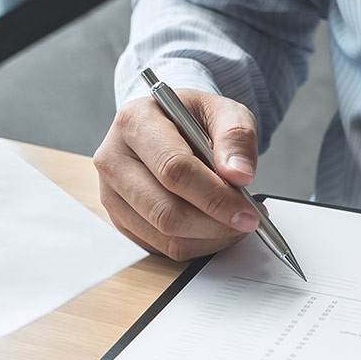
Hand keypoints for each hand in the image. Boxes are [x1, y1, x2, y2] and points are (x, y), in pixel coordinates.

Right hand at [94, 89, 261, 260]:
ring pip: (166, 237)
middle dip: (216, 224)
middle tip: (248, 220)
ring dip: (211, 237)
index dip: (215, 196)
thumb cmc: (193, 118)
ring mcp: (111, 194)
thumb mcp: (223, 111)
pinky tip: (215, 225)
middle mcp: (114, 160)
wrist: (169, 126)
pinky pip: (164, 248)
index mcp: (134, 122)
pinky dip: (199, 244)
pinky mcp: (121, 220)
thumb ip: (236, 136)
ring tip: (236, 220)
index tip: (249, 210)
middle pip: (166, 212)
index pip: (174, 170)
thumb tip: (240, 175)